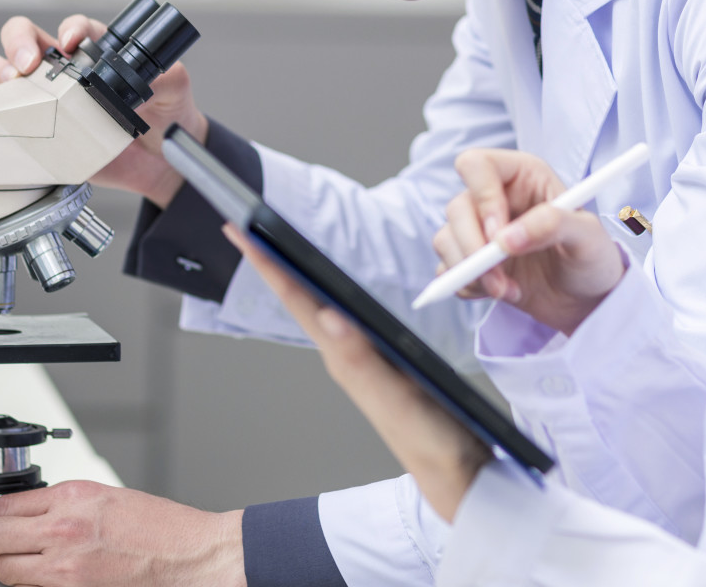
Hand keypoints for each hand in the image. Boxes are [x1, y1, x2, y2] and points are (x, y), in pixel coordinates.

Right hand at [0, 14, 208, 205]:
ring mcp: (49, 101)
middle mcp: (66, 71)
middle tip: (27, 63)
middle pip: (25, 40)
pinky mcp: (42, 133)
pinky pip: (9, 121)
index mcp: (97, 52)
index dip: (69, 28)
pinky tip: (7, 120)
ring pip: (5, 75)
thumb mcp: (175, 89)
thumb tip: (151, 76)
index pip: (75, 28)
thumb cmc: (166, 114)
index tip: (71, 41)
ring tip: (9, 86)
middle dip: (18, 43)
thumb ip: (167, 76)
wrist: (162, 163)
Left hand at [0, 481, 242, 586]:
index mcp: (73, 496)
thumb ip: (64, 507)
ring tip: (26, 567)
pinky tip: (45, 580)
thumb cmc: (164, 531)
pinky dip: (30, 585)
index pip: (0, 507)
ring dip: (7, 570)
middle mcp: (64, 527)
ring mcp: (66, 565)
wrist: (195, 558)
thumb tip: (28, 519)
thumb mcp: (108, 500)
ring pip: (4, 570)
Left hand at [225, 225, 488, 522]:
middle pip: (303, 300)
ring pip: (320, 309)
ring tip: (272, 248)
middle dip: (272, 261)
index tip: (242, 229)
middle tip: (244, 224)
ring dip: (294, 275)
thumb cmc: (434, 447)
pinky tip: (329, 289)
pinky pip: (345, 320)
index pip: (301, 301)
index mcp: (346, 360)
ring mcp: (364, 362)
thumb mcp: (397, 402)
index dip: (270, 264)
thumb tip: (326, 314)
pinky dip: (329, 295)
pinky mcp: (383, 365)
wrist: (463, 480)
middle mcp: (348, 358)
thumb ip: (362, 362)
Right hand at [436, 149, 625, 335]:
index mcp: (522, 175)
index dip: (482, 197)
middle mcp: (495, 198)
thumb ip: (553, 225)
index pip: (477, 165)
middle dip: (473, 248)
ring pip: (446, 239)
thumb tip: (506, 238)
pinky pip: (447, 269)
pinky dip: (468, 287)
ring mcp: (480, 230)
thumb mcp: (588, 236)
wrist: (587, 298)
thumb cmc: (592, 257)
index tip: (498, 235)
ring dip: (471, 272)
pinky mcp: (472, 260)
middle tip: (498, 277)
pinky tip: (503, 293)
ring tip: (507, 289)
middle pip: (456, 207)